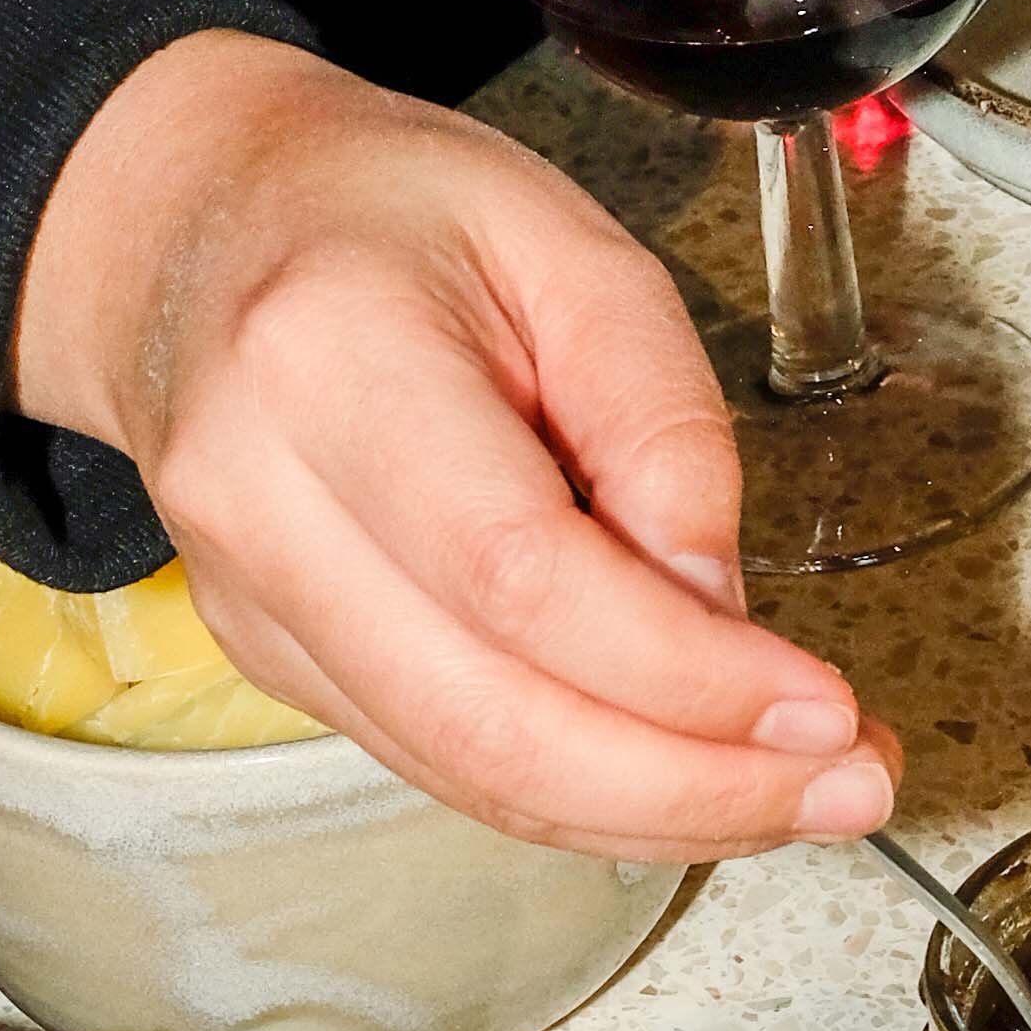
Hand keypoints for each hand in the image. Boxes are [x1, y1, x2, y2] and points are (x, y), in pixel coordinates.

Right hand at [10, 38, 899, 861]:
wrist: (190, 239)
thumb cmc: (380, 217)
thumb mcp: (565, 244)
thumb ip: (659, 416)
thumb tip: (719, 608)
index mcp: (329, 358)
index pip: (518, 575)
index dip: (680, 673)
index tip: (821, 706)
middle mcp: (258, 500)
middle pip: (482, 719)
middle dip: (683, 786)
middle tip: (840, 787)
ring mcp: (246, 599)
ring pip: (456, 770)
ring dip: (640, 813)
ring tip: (789, 795)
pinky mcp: (267, 659)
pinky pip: (432, 760)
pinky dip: (569, 791)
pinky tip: (676, 773)